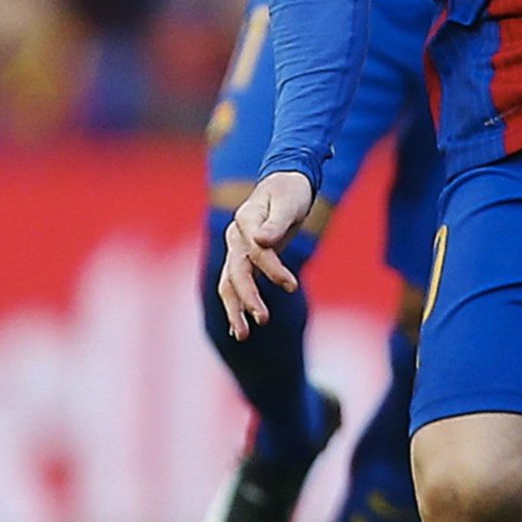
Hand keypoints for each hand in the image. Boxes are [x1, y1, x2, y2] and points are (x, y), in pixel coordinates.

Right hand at [216, 169, 314, 338]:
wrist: (284, 184)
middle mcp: (236, 237)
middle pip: (236, 272)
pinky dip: (236, 306)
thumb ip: (276, 223)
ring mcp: (236, 250)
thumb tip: (263, 241)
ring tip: (241, 336)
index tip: (292, 286)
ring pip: (229, 283)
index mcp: (246, 219)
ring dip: (235, 309)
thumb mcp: (289, 202)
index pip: (257, 250)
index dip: (273, 269)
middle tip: (263, 320)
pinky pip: (235, 286)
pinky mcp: (244, 260)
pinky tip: (237, 329)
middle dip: (248, 298)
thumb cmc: (290, 191)